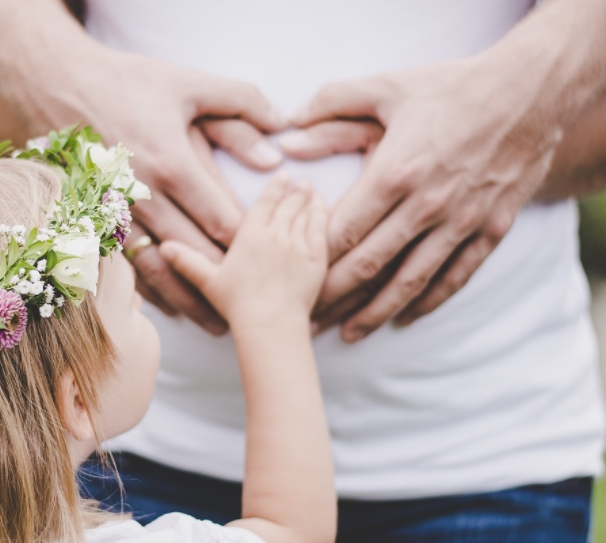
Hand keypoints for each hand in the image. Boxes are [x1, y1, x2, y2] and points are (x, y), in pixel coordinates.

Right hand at [10, 47, 286, 334]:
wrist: (58, 86)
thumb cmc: (128, 84)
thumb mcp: (188, 85)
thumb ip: (241, 107)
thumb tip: (278, 148)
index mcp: (172, 163)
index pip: (220, 218)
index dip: (247, 245)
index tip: (272, 264)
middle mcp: (145, 195)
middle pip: (194, 253)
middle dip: (225, 282)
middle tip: (254, 307)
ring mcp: (119, 211)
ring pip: (160, 268)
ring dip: (189, 299)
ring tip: (216, 323)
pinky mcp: (100, 218)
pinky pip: (129, 265)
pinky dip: (152, 289)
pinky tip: (172, 307)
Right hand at [159, 173, 328, 326]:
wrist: (269, 323)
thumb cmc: (237, 306)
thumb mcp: (208, 281)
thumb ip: (188, 261)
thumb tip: (164, 247)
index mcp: (249, 234)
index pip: (265, 203)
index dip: (275, 187)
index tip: (283, 174)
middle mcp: (274, 233)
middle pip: (287, 205)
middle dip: (295, 191)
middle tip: (301, 180)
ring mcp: (296, 244)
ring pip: (305, 213)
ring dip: (309, 200)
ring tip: (313, 190)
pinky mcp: (315, 258)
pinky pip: (321, 229)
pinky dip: (322, 215)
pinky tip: (324, 208)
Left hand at [289, 55, 564, 341]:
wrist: (531, 92)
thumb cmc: (452, 88)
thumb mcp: (387, 87)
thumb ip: (332, 104)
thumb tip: (287, 127)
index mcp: (395, 173)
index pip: (343, 232)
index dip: (313, 263)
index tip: (292, 280)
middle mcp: (426, 205)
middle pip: (369, 265)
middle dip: (334, 297)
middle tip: (309, 319)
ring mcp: (461, 222)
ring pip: (410, 282)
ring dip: (376, 312)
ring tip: (348, 333)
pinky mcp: (491, 229)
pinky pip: (455, 276)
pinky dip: (428, 301)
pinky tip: (405, 318)